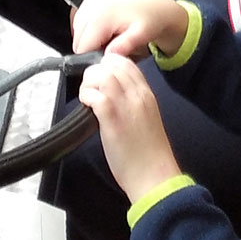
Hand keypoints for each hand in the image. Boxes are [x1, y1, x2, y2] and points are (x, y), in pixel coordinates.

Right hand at [71, 0, 190, 58]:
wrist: (156, 8)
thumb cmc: (151, 22)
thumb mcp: (142, 36)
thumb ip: (126, 45)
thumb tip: (110, 53)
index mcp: (100, 15)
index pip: (82, 49)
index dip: (95, 57)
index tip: (111, 54)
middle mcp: (90, 4)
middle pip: (78, 42)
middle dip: (94, 48)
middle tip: (115, 45)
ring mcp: (89, 0)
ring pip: (78, 34)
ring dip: (92, 40)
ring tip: (113, 36)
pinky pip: (81, 24)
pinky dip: (91, 31)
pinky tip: (108, 29)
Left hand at [78, 53, 180, 199]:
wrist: (155, 176)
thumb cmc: (149, 154)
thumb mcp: (146, 119)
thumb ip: (133, 103)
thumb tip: (113, 96)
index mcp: (147, 94)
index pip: (126, 63)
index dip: (108, 66)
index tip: (100, 81)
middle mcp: (137, 95)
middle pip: (112, 64)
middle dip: (95, 72)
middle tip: (91, 90)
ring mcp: (125, 105)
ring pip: (101, 74)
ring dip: (89, 83)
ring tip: (88, 99)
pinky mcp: (111, 118)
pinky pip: (94, 94)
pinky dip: (86, 96)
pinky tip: (88, 109)